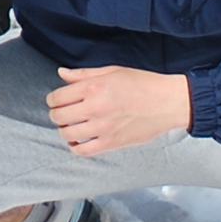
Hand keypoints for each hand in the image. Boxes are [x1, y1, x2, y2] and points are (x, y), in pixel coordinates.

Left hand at [46, 64, 190, 154]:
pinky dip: (75, 146)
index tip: (56, 100)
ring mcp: (102, 127)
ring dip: (64, 129)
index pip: (57, 97)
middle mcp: (95, 107)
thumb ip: (84, 74)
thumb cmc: (143, 84)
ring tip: (70, 125)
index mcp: (93, 87)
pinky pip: (82, 150)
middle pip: (59, 116)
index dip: (52, 99)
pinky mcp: (111, 143)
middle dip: (56, 114)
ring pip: (67, 133)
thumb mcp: (112, 71)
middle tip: (62, 112)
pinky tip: (77, 140)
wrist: (168, 102)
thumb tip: (61, 74)